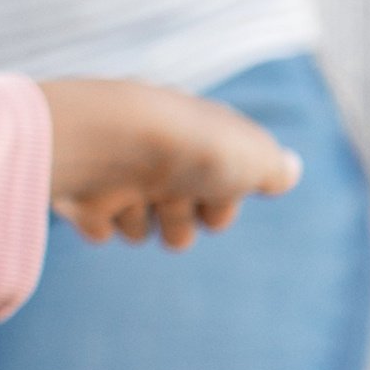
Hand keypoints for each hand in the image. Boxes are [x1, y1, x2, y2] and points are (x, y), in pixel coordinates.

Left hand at [38, 76, 298, 248]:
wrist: (115, 139)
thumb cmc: (192, 150)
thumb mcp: (253, 156)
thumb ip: (272, 167)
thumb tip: (288, 170)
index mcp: (195, 143)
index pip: (219, 200)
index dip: (221, 206)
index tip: (215, 189)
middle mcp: (155, 157)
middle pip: (179, 222)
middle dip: (178, 220)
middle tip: (170, 196)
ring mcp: (116, 173)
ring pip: (139, 229)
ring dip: (140, 219)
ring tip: (131, 192)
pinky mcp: (80, 189)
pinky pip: (98, 227)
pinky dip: (101, 221)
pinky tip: (102, 202)